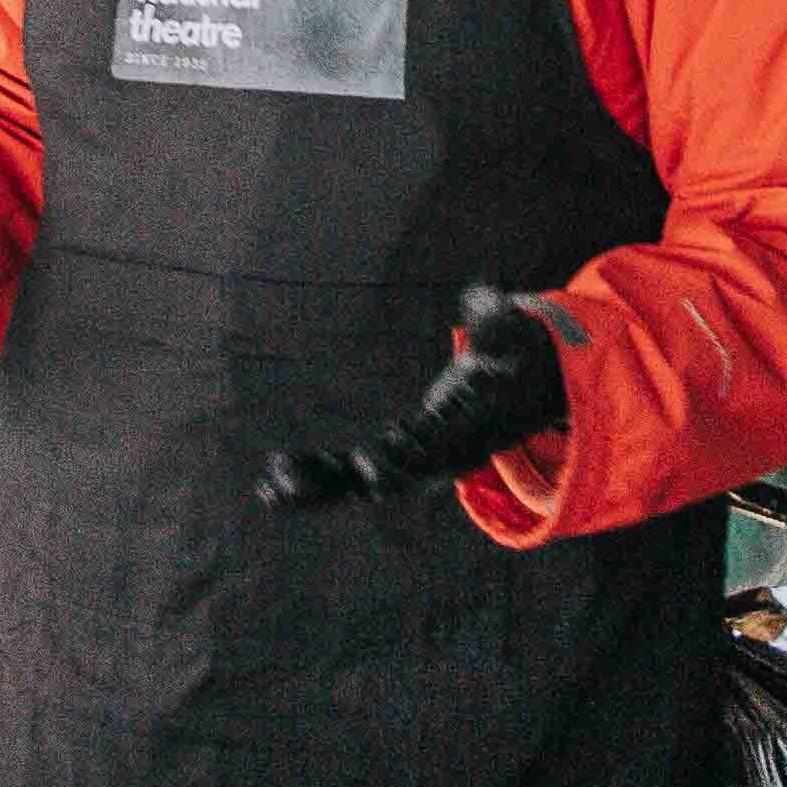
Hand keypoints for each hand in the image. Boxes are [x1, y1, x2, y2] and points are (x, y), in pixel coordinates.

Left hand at [254, 285, 571, 508]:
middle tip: (297, 483)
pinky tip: (269, 487)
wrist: (519, 390)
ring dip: (313, 488)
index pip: (431, 450)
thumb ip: (494, 316)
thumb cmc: (512, 354)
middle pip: (385, 477)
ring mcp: (410, 465)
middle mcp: (434, 460)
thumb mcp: (511, 332)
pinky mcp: (389, 460)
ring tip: (267, 492)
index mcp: (466, 433)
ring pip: (357, 484)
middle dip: (341, 481)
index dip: (401, 459)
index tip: (369, 468)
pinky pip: (348, 477)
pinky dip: (314, 480)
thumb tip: (478, 294)